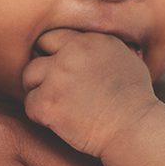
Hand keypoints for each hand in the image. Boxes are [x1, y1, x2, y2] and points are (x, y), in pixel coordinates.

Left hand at [22, 29, 157, 156]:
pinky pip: (29, 104)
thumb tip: (89, 41)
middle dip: (42, 67)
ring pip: (28, 76)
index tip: (63, 70)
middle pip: (37, 49)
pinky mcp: (47, 102)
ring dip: (38, 90)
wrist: (134, 130)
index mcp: (90, 39)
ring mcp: (57, 76)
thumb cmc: (135, 100)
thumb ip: (102, 45)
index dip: (55, 52)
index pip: (55, 35)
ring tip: (58, 105)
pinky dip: (40, 115)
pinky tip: (59, 121)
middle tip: (55, 87)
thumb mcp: (127, 58)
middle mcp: (72, 52)